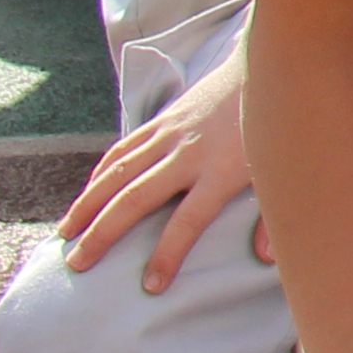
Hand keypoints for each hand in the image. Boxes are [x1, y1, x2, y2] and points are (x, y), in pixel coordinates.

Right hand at [56, 61, 261, 290]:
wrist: (270, 67)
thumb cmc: (280, 126)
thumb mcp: (286, 170)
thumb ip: (276, 214)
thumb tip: (267, 258)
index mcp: (221, 171)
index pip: (188, 221)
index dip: (168, 255)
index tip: (150, 286)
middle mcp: (188, 154)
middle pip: (136, 199)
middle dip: (104, 234)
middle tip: (78, 265)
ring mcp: (169, 135)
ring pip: (117, 174)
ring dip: (88, 205)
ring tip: (66, 234)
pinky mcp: (161, 120)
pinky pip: (123, 150)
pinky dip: (100, 173)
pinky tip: (87, 194)